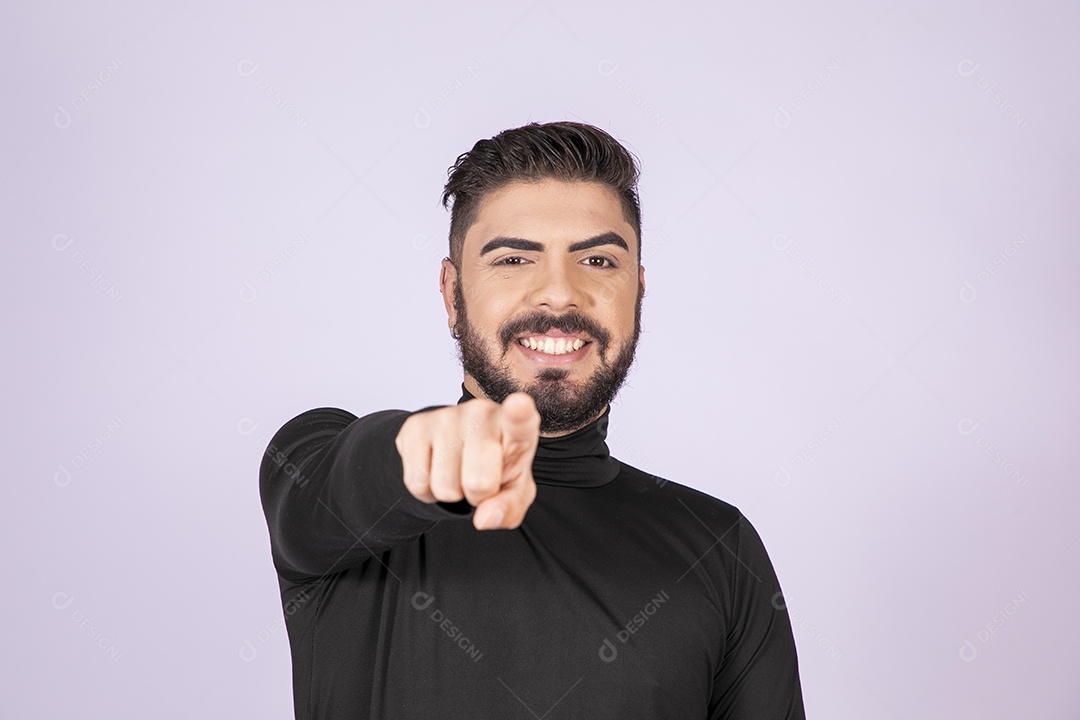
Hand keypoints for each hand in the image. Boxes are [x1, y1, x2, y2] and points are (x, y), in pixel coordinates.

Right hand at [395, 392, 539, 530]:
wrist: (458, 448)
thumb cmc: (496, 466)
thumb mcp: (515, 491)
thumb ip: (510, 506)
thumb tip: (484, 517)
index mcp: (517, 427)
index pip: (519, 420)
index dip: (518, 413)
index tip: (518, 404)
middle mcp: (482, 414)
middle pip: (479, 482)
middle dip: (477, 495)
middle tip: (480, 481)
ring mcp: (447, 416)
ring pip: (445, 486)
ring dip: (450, 493)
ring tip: (458, 472)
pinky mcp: (417, 426)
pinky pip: (417, 482)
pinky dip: (426, 491)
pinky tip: (436, 470)